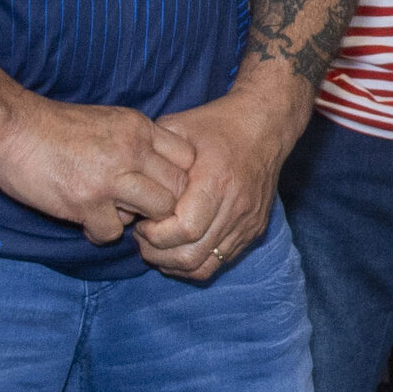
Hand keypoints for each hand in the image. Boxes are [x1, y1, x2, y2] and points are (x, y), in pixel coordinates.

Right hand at [0, 97, 191, 248]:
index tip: (161, 186)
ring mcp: (110, 178)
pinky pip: (114, 232)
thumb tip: (160, 169)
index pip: (188, 158)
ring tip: (117, 215)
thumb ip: (138, 141)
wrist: (11, 127)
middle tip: (143, 209)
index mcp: (139, 128)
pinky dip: (101, 233)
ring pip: (157, 212)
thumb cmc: (57, 126)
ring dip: (139, 220)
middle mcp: (131, 151)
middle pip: (179, 189)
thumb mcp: (110, 120)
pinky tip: (87, 222)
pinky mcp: (85, 202)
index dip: (180, 178)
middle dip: (165, 204)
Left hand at [132, 87, 302, 281]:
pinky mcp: (254, 230)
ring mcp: (248, 223)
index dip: (155, 234)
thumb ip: (152, 156)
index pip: (184, 230)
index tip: (142, 220)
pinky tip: (179, 244)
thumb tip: (127, 186)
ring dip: (174, 263)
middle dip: (158, 253)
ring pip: (205, 266)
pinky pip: (220, 261)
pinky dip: (194, 261)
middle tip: (143, 236)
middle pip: (191, 255)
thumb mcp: (179, 127)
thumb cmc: (217, 125)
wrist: (265, 126)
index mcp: (217, 182)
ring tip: (159, 243)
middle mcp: (236, 208)